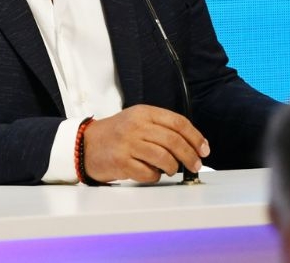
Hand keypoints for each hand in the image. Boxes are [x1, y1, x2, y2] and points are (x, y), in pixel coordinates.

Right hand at [81, 105, 209, 183]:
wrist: (85, 144)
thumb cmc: (116, 134)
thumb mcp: (137, 120)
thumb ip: (161, 127)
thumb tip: (191, 144)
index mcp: (144, 113)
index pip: (178, 122)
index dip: (195, 137)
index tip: (204, 149)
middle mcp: (136, 126)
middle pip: (174, 141)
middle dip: (190, 156)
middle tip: (195, 165)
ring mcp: (127, 143)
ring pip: (164, 157)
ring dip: (173, 167)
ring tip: (171, 169)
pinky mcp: (121, 162)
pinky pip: (148, 173)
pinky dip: (155, 176)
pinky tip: (151, 173)